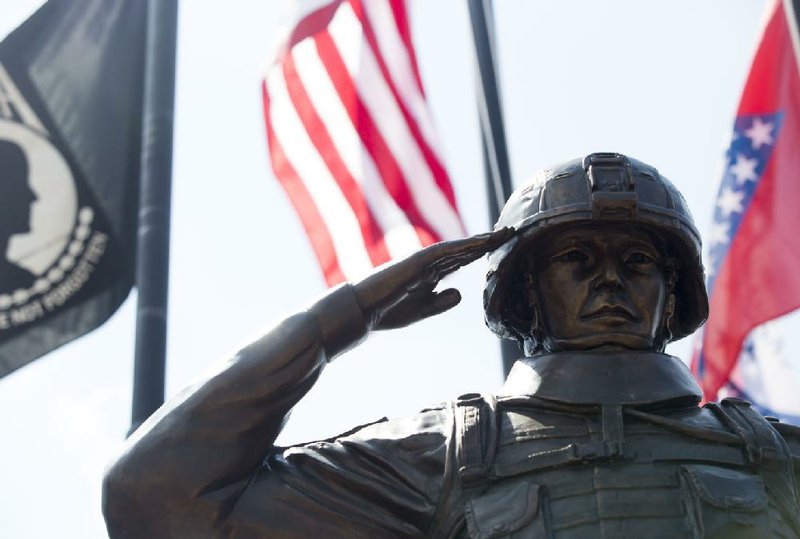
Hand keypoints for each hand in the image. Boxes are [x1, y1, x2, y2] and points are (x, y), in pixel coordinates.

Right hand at [353, 227, 513, 330]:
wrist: (363, 310)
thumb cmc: (387, 310)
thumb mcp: (422, 309)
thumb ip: (440, 301)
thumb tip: (461, 292)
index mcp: (430, 274)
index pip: (461, 260)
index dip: (482, 253)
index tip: (502, 248)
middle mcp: (429, 263)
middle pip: (464, 250)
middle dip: (487, 242)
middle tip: (511, 232)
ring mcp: (423, 261)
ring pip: (458, 248)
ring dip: (480, 240)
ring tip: (503, 233)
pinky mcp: (417, 261)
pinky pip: (444, 251)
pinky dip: (462, 246)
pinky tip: (480, 242)